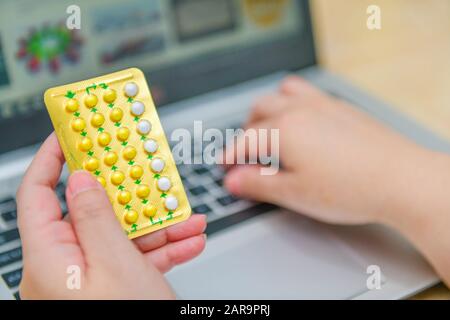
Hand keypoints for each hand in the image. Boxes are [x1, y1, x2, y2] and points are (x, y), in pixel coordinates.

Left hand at [16, 133, 205, 298]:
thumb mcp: (115, 263)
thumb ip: (96, 216)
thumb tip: (81, 179)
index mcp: (49, 260)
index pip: (38, 194)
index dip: (53, 159)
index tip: (72, 133)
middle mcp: (65, 268)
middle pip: (92, 212)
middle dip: (128, 193)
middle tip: (143, 169)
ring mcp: (91, 279)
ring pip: (121, 235)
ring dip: (157, 223)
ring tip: (185, 214)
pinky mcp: (114, 288)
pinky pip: (136, 258)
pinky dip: (163, 248)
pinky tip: (188, 240)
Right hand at [223, 76, 449, 285]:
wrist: (401, 179)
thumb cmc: (351, 188)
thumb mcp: (294, 193)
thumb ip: (258, 184)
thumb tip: (233, 180)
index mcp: (284, 129)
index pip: (244, 140)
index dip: (229, 156)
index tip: (224, 167)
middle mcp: (300, 109)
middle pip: (259, 110)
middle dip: (246, 131)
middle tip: (246, 154)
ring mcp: (323, 104)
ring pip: (283, 93)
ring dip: (269, 109)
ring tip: (270, 130)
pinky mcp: (342, 107)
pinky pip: (308, 93)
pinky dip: (294, 104)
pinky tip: (303, 123)